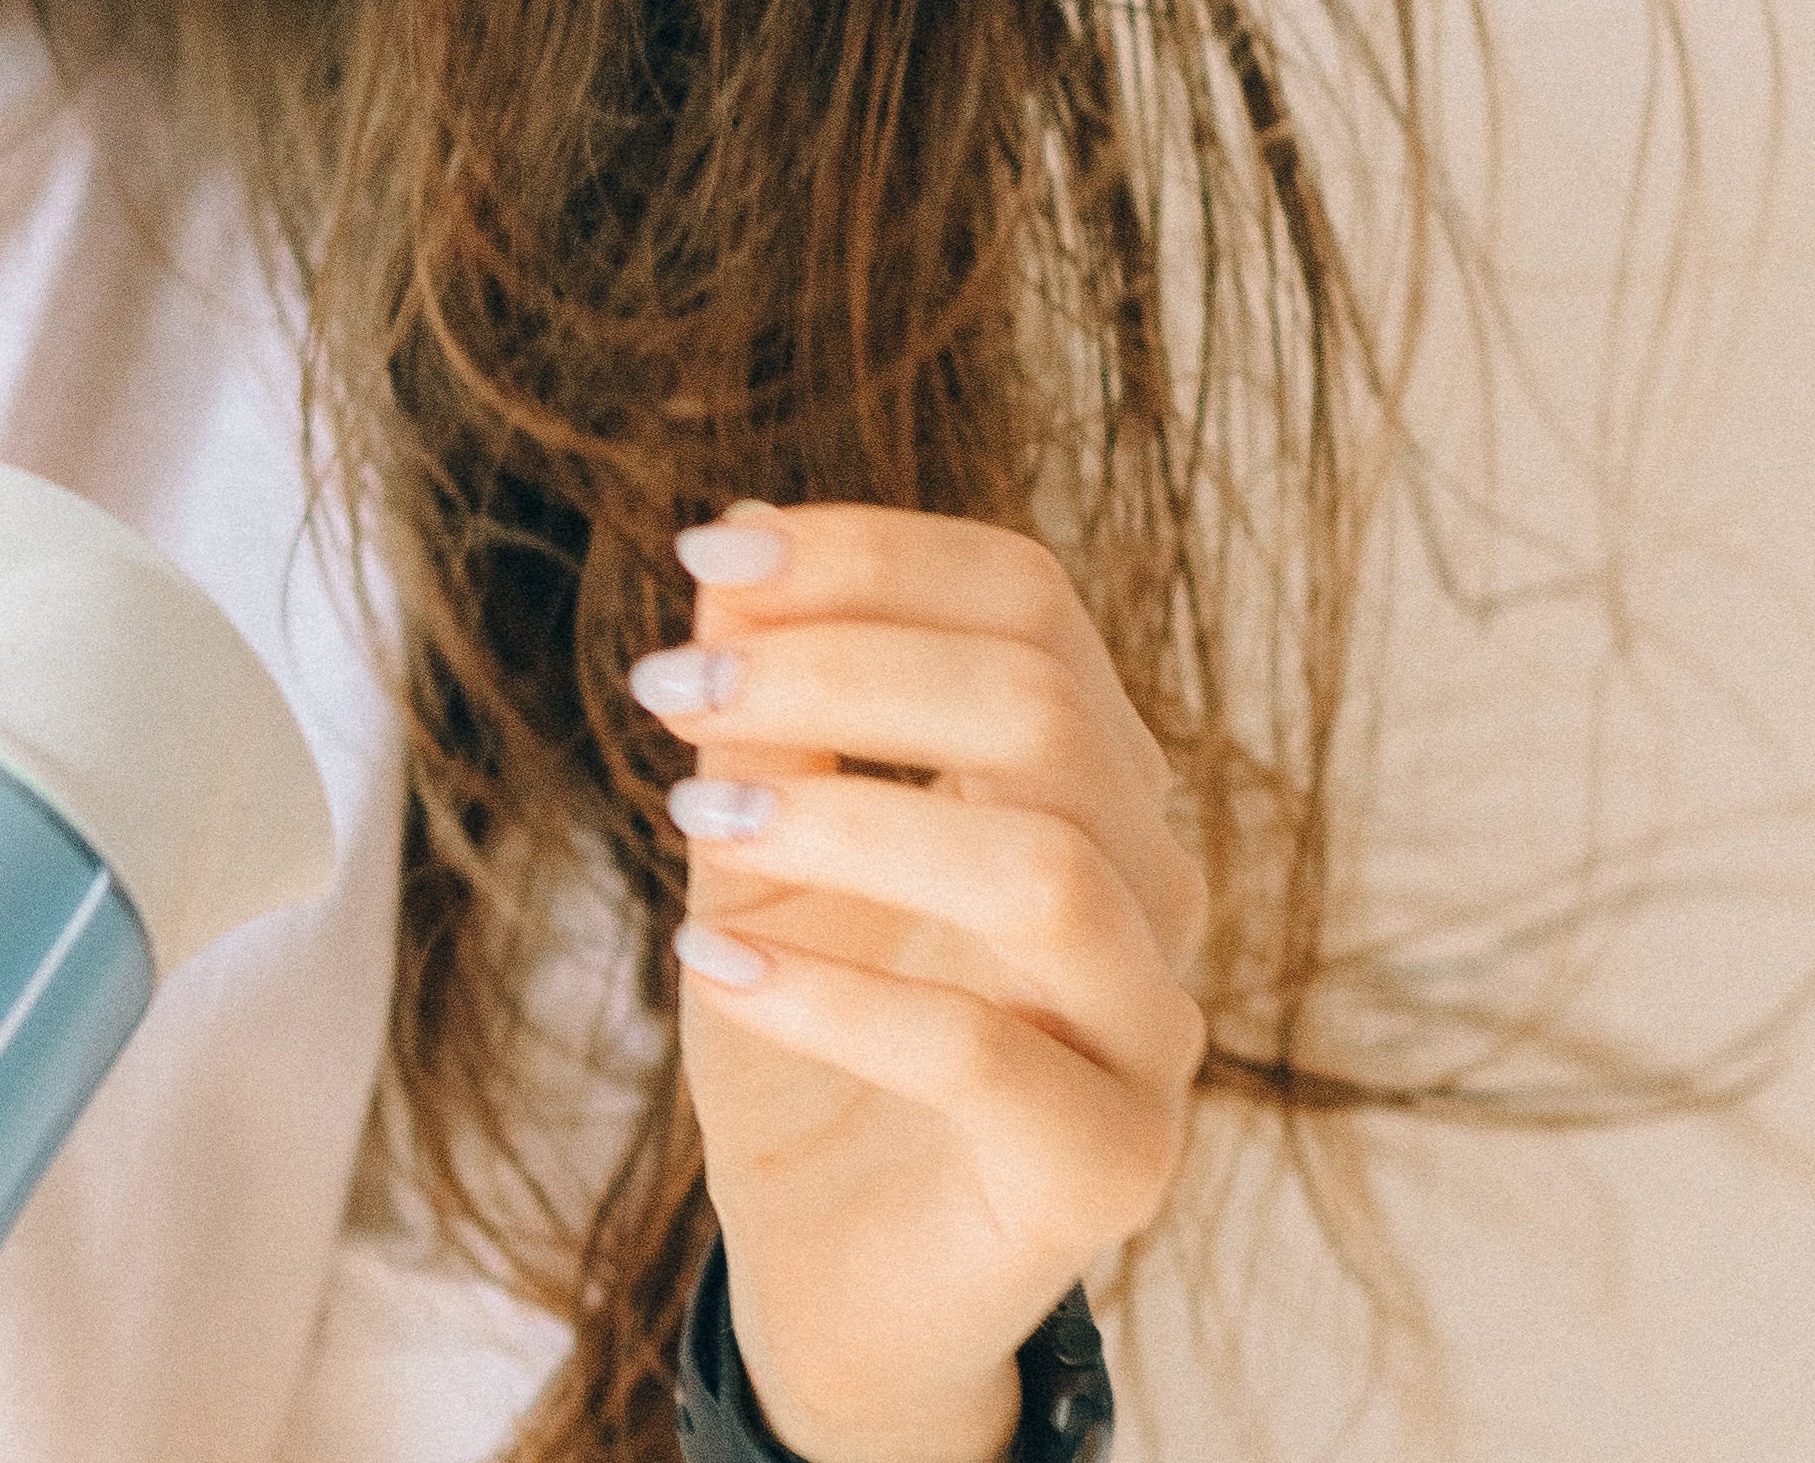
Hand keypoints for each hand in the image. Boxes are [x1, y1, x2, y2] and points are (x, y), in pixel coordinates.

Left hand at [627, 502, 1205, 1462]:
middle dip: (840, 666)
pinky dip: (832, 996)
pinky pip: (991, 1057)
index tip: (704, 552)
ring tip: (695, 811)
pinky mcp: (1106, 1168)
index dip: (872, 554)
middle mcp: (1145, 886)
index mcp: (1082, 778)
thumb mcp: (761, 842)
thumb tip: (734, 554)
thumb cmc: (808, 1027)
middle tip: (669, 690)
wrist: (824, 1262)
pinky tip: (711, 959)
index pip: (1030, 601)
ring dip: (849, 814)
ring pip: (1050, 869)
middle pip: (1044, 706)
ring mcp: (1143, 1031)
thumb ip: (767, 713)